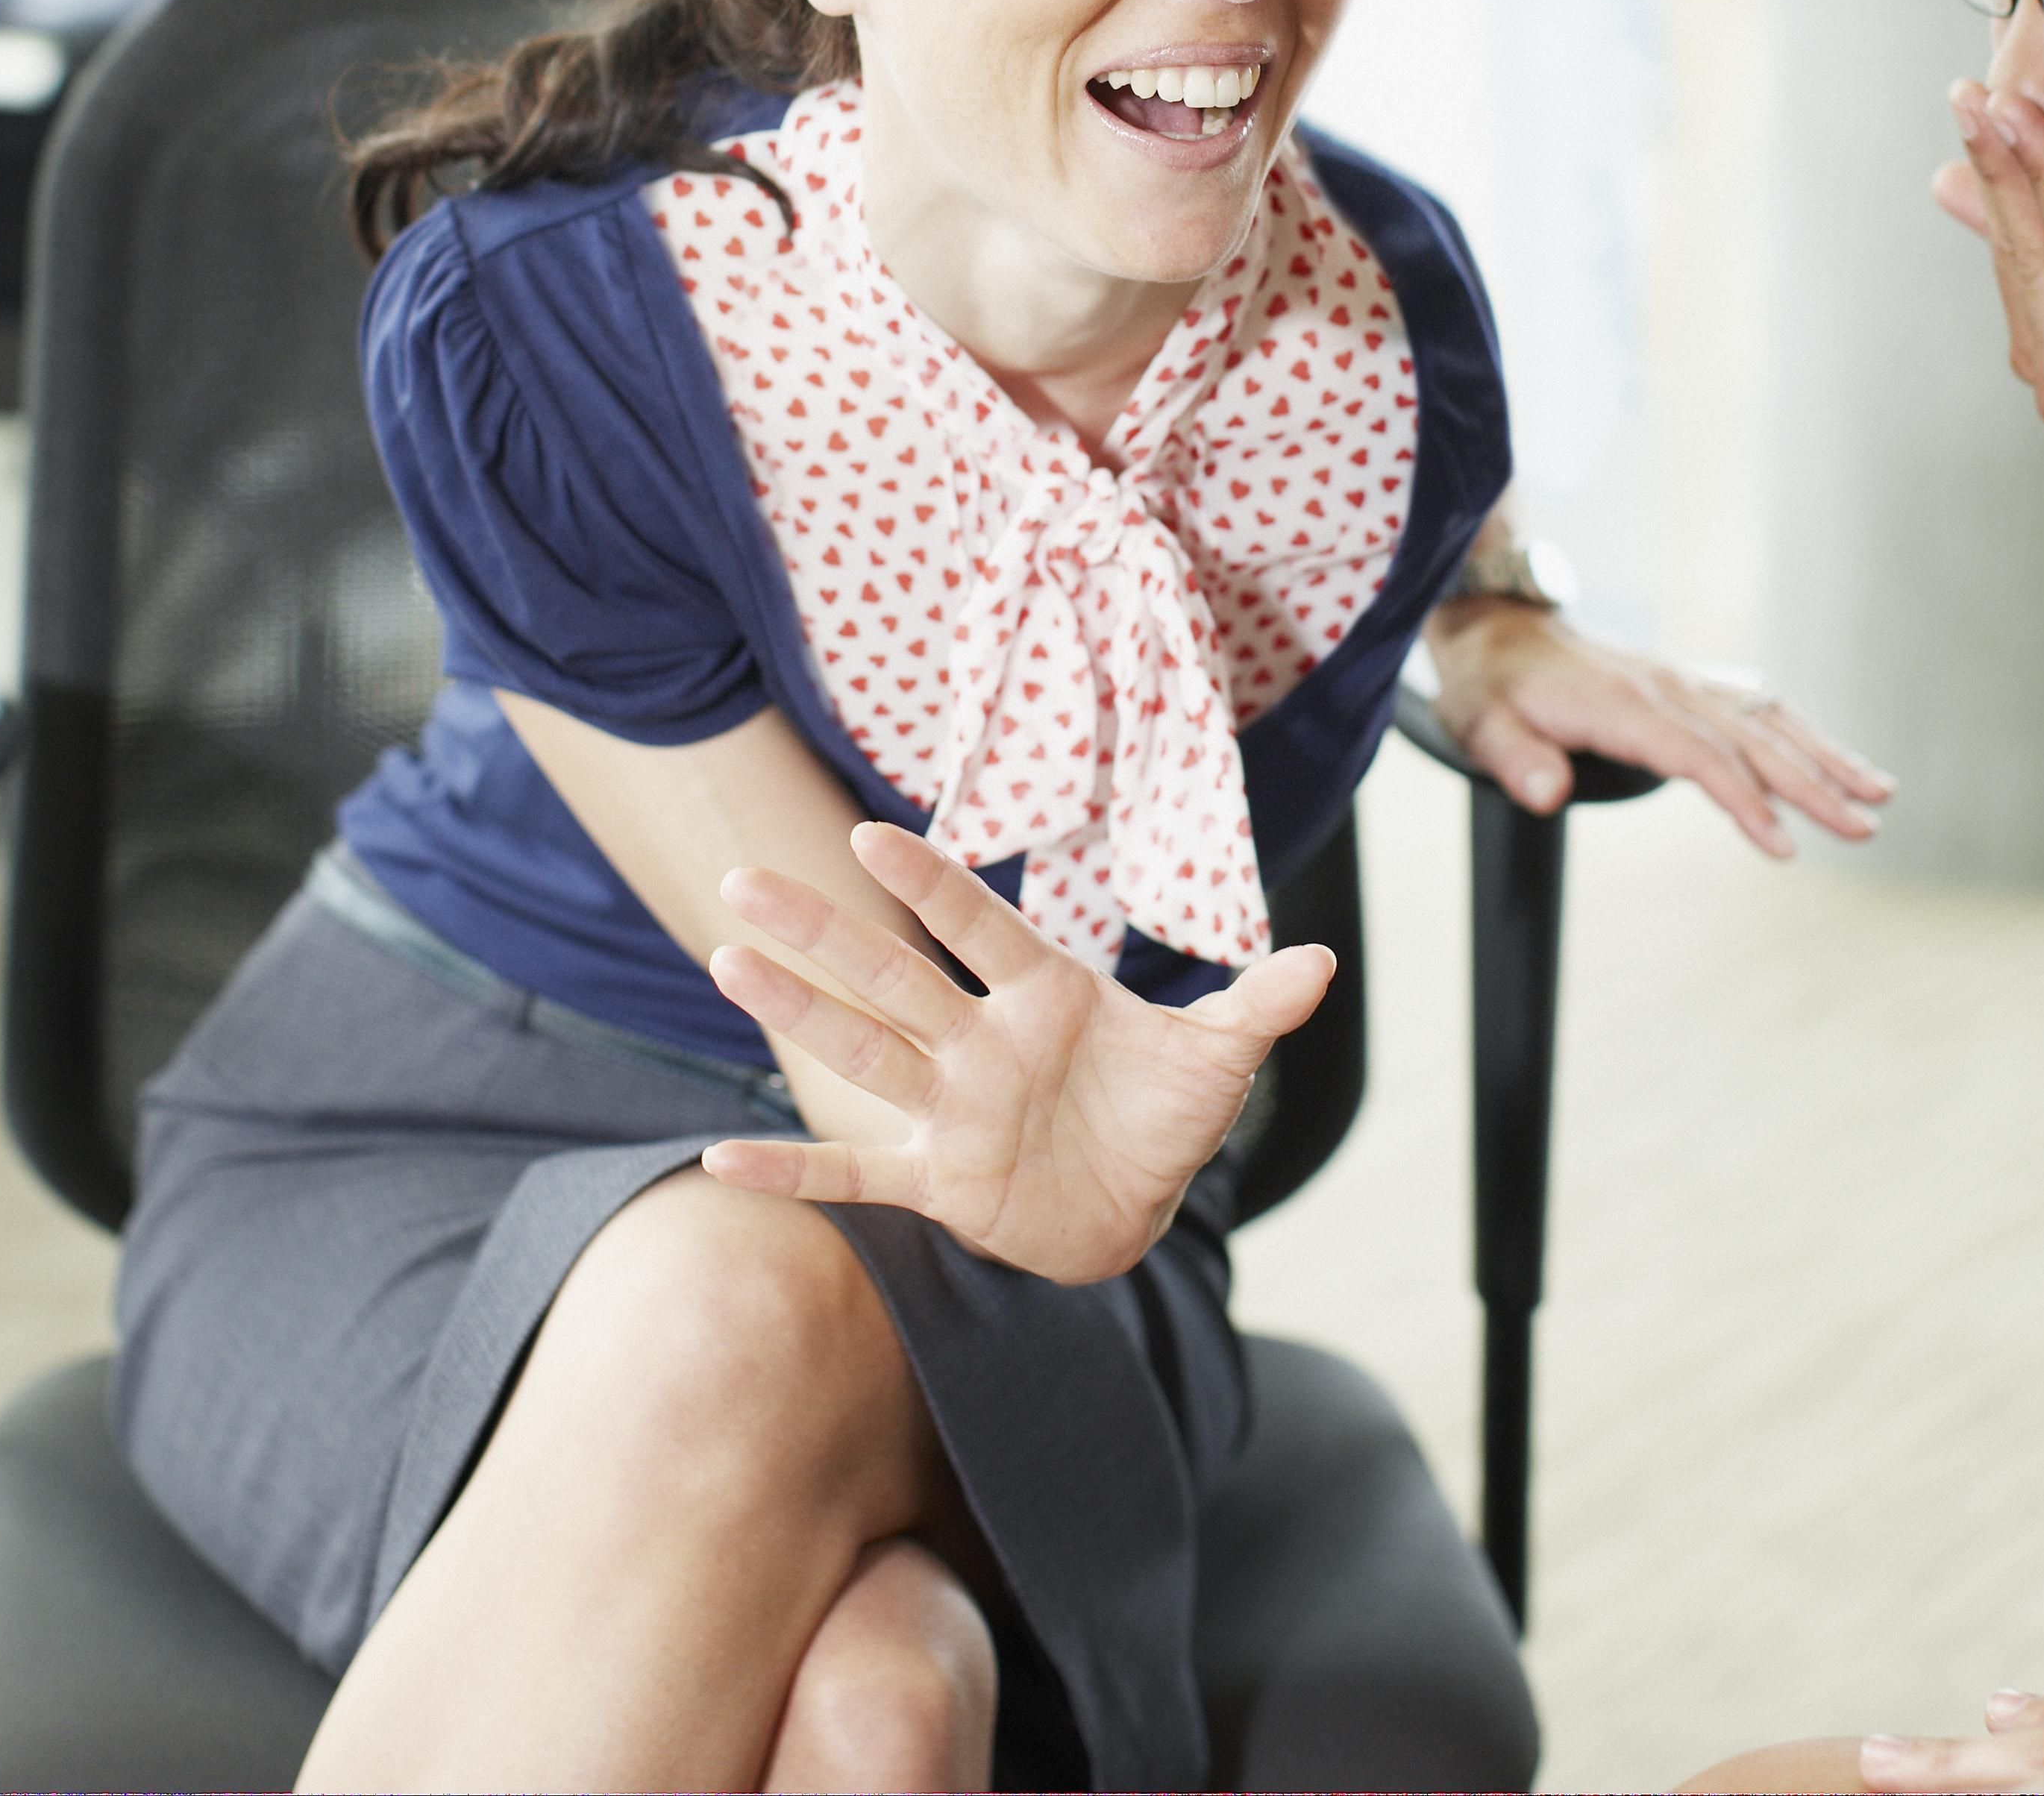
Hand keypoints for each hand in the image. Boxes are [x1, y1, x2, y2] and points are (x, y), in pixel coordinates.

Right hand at [697, 822, 1333, 1283]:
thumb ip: (1256, 1008)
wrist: (1137, 1206)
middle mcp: (983, 1044)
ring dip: (798, 1012)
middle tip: (747, 882)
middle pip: (891, 977)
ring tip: (726, 959)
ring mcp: (952, 1110)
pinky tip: (721, 1156)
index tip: (870, 837)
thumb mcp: (1219, 1063)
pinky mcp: (940, 1180)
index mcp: (1044, 997)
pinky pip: (853, 1171)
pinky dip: (793, 1168)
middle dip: (823, 931)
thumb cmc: (1167, 1116)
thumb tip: (1322, 961)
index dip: (928, 887)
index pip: (977, 929)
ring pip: (862, 1052)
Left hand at [1424, 601, 1891, 855]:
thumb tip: (1547, 794)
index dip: (1744, 800)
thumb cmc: (1492, 687)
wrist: (1498, 625)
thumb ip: (1516, 761)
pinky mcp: (1689, 683)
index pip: (1698, 756)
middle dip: (1813, 785)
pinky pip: (1757, 706)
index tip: (1785, 845)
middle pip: (1751, 739)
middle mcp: (1665, 687)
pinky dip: (1802, 733)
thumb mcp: (1482, 725)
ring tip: (1881, 794)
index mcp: (1622, 703)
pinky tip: (1836, 759)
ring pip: (1768, 719)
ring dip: (1825, 756)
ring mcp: (1683, 680)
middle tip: (1865, 829)